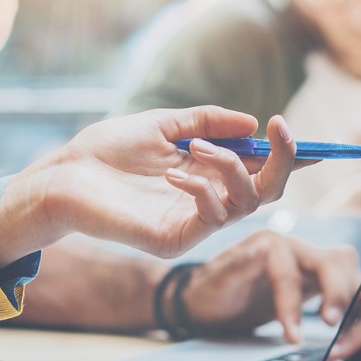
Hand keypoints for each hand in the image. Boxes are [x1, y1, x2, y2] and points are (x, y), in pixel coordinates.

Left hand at [0, 107, 304, 267]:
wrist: (64, 175)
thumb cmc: (105, 150)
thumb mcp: (163, 123)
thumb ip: (207, 121)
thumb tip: (253, 123)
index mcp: (206, 172)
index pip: (260, 168)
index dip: (287, 154)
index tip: (296, 131)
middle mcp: (206, 199)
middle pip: (268, 190)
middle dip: (283, 160)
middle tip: (279, 130)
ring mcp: (191, 222)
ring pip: (247, 203)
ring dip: (232, 167)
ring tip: (198, 147)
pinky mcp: (173, 240)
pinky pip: (211, 217)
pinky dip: (203, 189)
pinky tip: (174, 173)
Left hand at [181, 232, 360, 343]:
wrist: (210, 301)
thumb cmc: (211, 291)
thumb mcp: (216, 282)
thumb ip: (238, 265)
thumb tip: (261, 248)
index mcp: (274, 244)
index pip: (293, 272)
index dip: (293, 306)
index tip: (292, 337)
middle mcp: (301, 251)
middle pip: (339, 264)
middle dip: (341, 298)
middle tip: (333, 334)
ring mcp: (316, 269)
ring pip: (358, 277)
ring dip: (360, 309)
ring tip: (344, 345)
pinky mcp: (324, 288)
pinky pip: (359, 296)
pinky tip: (349, 341)